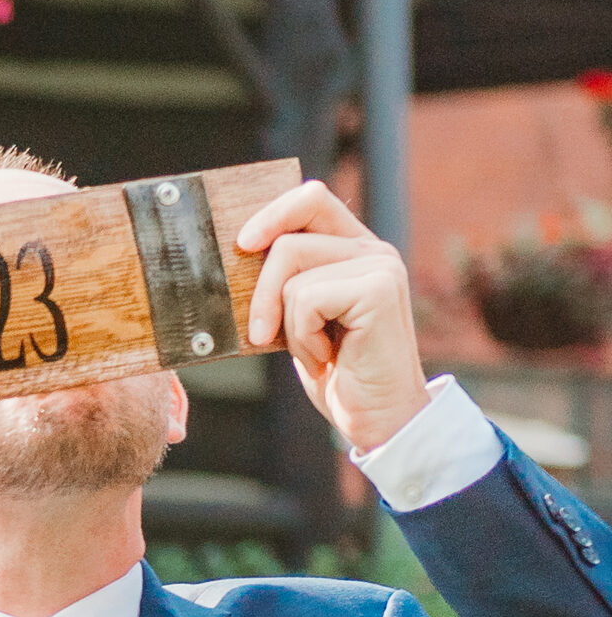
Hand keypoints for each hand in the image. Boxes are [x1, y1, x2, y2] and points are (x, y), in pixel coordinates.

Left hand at [238, 181, 431, 455]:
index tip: (242, 244)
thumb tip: (237, 261)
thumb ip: (286, 286)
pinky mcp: (378, 289)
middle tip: (262, 335)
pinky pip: (306, 298)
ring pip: (293, 272)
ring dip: (288, 324)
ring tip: (316, 350)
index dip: (273, 213)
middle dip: (262, 290)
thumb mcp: (301, 322)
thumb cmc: (337, 373)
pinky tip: (328, 355)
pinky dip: (302, 336)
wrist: (377, 417)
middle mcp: (372, 250)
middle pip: (290, 236)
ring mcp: (379, 266)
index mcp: (354, 250)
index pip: (312, 199)